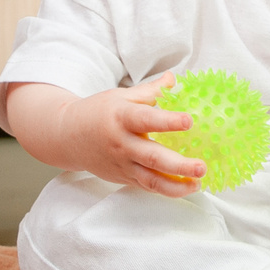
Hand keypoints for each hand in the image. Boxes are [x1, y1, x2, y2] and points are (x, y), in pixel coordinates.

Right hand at [0, 75, 206, 197]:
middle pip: (152, 157)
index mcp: (121, 117)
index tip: (189, 121)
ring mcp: (122, 164)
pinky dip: (167, 190)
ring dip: (177, 184)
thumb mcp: (121, 96)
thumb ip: (150, 91)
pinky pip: (147, 186)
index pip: (146, 120)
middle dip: (179, 165)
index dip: (168, 121)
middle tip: (202, 165)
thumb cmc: (98, 112)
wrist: (67, 136)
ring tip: (199, 183)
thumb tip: (175, 79)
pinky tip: (187, 187)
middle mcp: (121, 143)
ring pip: (151, 179)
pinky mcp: (123, 178)